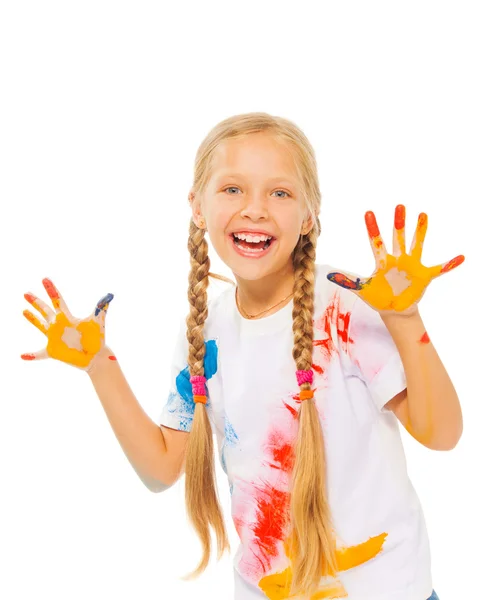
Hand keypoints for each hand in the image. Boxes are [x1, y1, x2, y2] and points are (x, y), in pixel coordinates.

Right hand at [21, 278, 113, 370]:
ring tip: (24, 311)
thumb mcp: (98, 322)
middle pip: (45, 311)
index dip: (51, 290)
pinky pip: (39, 354)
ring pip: (40, 326)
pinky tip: (22, 356)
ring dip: (32, 319)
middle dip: (36, 302)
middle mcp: (59, 325)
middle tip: (26, 293)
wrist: (96, 356)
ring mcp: (55, 338)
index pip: (57, 301)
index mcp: (68, 318)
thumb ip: (101, 309)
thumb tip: (110, 295)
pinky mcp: (53, 351)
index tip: (45, 279)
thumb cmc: (97, 339)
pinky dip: (31, 355)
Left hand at [326, 204, 464, 315]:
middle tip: (399, 206)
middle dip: (398, 222)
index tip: (368, 212)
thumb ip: (348, 281)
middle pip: (397, 237)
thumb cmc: (378, 297)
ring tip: (423, 215)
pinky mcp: (424, 275)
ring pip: (416, 244)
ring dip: (420, 231)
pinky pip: (439, 269)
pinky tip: (461, 257)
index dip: (372, 228)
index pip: (376, 242)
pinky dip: (450, 264)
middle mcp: (398, 258)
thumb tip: (328, 274)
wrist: (394, 310)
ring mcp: (412, 265)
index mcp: (382, 261)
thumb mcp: (363, 289)